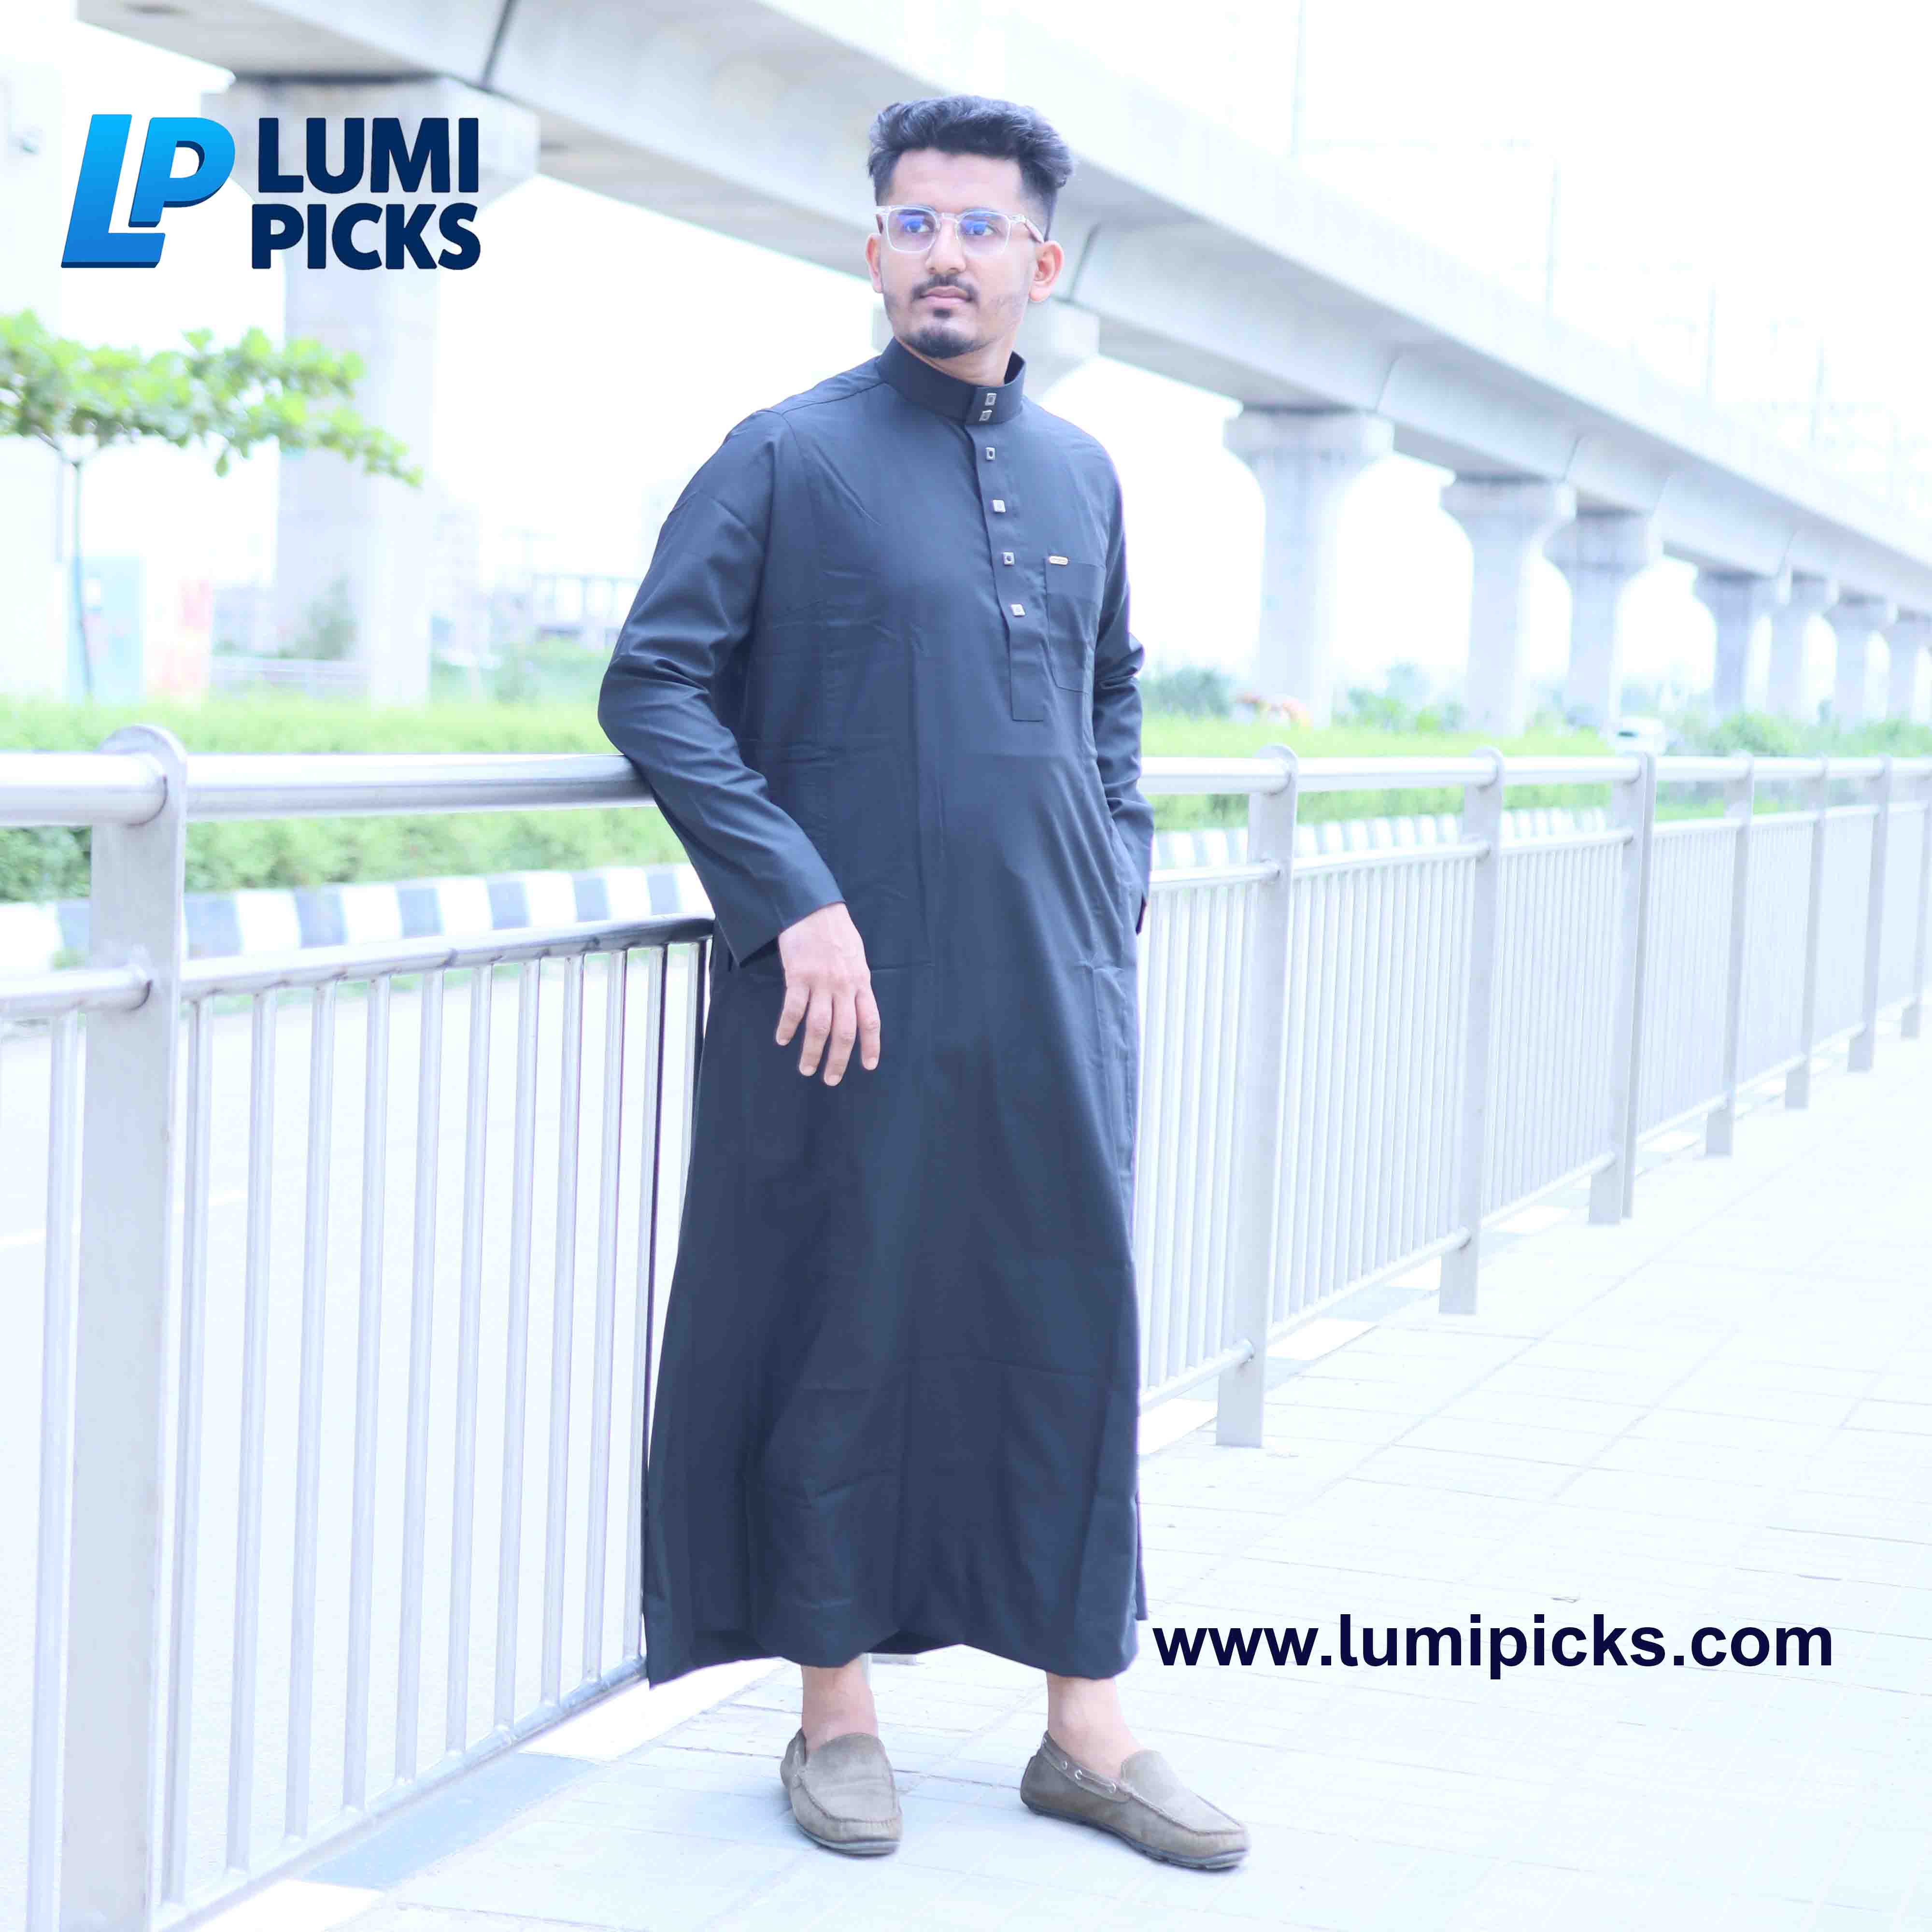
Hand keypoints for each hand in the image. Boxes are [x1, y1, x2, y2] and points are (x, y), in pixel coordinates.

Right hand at [773, 901, 880, 1082]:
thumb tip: (857, 1005)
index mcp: (861, 982)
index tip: (868, 1066)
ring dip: (812, 1051)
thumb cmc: (836, 931)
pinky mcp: (798, 976)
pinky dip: (787, 1027)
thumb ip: (857, 983)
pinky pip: (793, 1009)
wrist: (813, 907)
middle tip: (830, 1079)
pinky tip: (783, 1039)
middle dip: (838, 1060)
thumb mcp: (857, 957)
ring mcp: (821, 982)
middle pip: (845, 1032)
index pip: (871, 1021)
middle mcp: (844, 986)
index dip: (871, 1046)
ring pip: (819, 1027)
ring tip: (806, 1068)